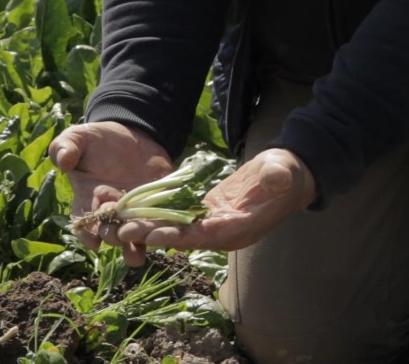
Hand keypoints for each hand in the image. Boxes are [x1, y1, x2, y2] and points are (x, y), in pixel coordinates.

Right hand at [48, 122, 172, 265]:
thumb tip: (63, 161)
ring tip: (138, 256)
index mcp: (88, 198)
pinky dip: (163, 232)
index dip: (87, 234)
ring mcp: (135, 212)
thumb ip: (66, 146)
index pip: (84, 221)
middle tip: (119, 237)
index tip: (93, 242)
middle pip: (110, 232)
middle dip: (114, 237)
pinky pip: (160, 223)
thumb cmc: (99, 139)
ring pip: (134, 237)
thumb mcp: (79, 137)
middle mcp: (111, 211)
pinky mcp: (158, 207)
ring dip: (136, 247)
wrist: (133, 134)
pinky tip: (167, 238)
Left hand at [117, 148, 315, 250]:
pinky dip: (160, 215)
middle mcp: (224, 232)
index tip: (154, 235)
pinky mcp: (208, 212)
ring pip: (178, 229)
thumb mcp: (284, 172)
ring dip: (151, 227)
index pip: (206, 236)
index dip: (180, 236)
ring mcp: (215, 224)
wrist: (287, 173)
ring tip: (121, 225)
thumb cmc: (288, 173)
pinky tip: (136, 211)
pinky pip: (180, 216)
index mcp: (241, 228)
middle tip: (123, 232)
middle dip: (155, 235)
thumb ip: (277, 178)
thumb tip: (273, 179)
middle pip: (185, 237)